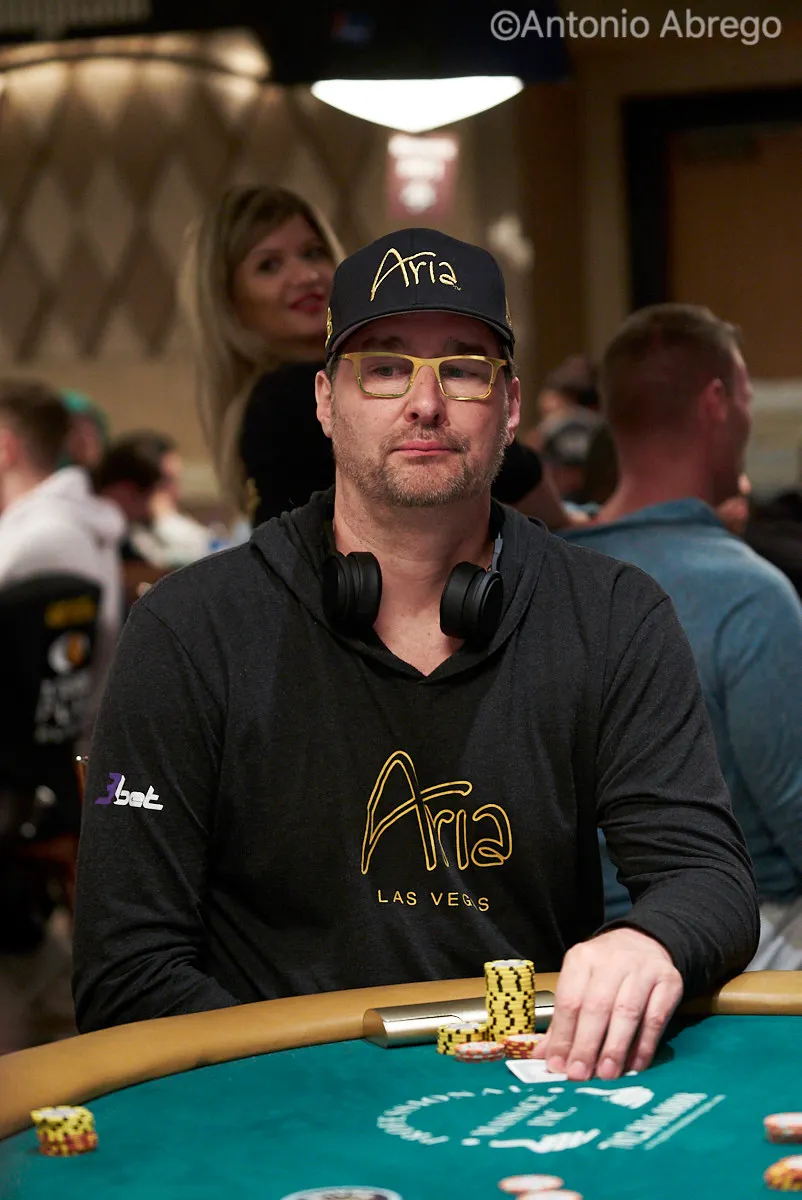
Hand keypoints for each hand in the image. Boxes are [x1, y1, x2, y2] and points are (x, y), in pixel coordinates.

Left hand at [533, 928, 682, 1080]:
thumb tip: (543, 1057)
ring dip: (615, 1047)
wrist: (644, 943)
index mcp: (581, 958)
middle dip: (586, 1044)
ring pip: (626, 1012)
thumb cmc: (605, 971)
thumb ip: (563, 1020)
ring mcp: (642, 968)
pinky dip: (644, 1045)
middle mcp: (612, 959)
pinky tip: (635, 1065)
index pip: (569, 1000)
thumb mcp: (579, 984)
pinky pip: (655, 1017)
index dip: (563, 1036)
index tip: (557, 1066)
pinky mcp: (669, 981)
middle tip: (580, 1075)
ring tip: (606, 1074)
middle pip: (596, 1006)